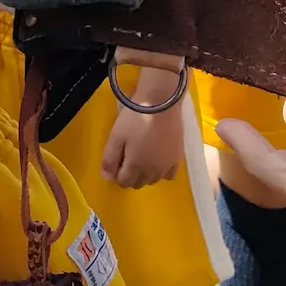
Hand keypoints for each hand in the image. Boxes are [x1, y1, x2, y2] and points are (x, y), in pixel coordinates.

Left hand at [102, 63, 186, 187]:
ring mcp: (167, 166)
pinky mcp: (178, 157)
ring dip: (145, 174)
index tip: (116, 160)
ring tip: (141, 156)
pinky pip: (169, 175)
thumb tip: (107, 178)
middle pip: (139, 183)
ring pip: (153, 180)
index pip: (124, 182)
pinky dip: (161, 172)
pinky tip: (157, 160)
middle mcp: (153, 172)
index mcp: (136, 167)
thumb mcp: (116, 136)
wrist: (161, 103)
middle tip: (127, 157)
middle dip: (130, 175)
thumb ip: (109, 159)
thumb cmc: (135, 118)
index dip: (117, 174)